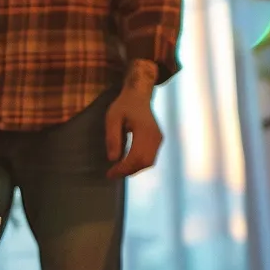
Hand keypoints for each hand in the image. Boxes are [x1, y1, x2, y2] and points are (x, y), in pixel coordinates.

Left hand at [105, 61, 163, 178]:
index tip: (110, 173)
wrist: (139, 96)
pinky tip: (126, 163)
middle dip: (128, 171)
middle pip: (144, 162)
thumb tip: (113, 159)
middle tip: (112, 174)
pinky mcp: (158, 140)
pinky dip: (138, 164)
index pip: (136, 156)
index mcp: (145, 130)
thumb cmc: (123, 105)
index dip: (123, 168)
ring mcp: (159, 139)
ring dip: (133, 169)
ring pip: (149, 162)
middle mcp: (156, 136)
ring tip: (117, 170)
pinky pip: (150, 157)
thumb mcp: (112, 118)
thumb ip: (112, 138)